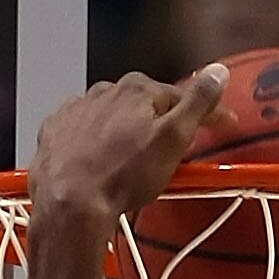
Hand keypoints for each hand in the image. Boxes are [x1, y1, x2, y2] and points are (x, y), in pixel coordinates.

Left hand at [30, 63, 236, 227]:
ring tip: (130, 165)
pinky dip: (92, 144)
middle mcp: (104, 92)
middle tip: (172, 152)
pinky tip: (98, 163)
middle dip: (160, 124)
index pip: (181, 97)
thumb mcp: (172, 139)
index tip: (222, 125)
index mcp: (137, 89)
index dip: (207, 114)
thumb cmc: (119, 177)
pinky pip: (80, 133)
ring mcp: (76, 111)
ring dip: (124, 133)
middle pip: (142, 106)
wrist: (68, 205)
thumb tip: (217, 73)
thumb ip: (197, 103)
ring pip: (110, 117)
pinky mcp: (56, 134)